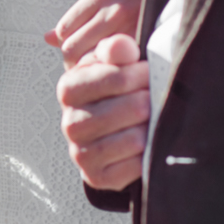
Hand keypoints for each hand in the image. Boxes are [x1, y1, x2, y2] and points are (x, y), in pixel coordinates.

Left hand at [45, 0, 146, 68]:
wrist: (195, 1)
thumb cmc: (149, 2)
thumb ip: (80, 17)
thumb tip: (47, 38)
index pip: (64, 30)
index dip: (67, 47)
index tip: (76, 58)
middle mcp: (115, 7)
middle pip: (73, 48)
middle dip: (75, 63)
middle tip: (85, 73)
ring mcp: (134, 27)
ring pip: (91, 60)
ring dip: (92, 71)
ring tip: (99, 76)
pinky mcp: (149, 45)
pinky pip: (117, 67)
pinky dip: (112, 72)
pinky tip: (117, 73)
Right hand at [57, 33, 149, 190]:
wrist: (110, 132)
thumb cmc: (113, 93)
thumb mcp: (112, 65)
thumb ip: (116, 49)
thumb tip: (122, 46)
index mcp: (69, 88)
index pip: (114, 77)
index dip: (140, 74)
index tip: (148, 72)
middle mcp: (69, 122)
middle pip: (128, 109)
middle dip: (148, 101)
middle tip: (154, 98)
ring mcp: (81, 152)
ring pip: (133, 138)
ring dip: (149, 128)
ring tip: (151, 120)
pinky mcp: (96, 177)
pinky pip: (134, 166)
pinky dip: (146, 156)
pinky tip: (145, 144)